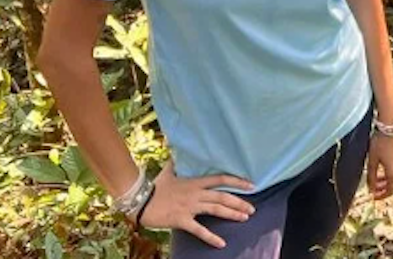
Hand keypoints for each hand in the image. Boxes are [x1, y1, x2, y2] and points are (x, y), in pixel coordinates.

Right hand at [139, 161, 254, 247]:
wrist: (140, 200)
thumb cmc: (155, 187)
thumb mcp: (168, 171)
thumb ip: (177, 162)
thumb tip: (177, 150)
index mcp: (195, 182)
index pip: (221, 180)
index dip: (237, 182)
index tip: (251, 185)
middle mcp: (196, 194)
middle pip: (223, 197)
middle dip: (239, 202)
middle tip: (252, 208)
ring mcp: (190, 207)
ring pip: (216, 210)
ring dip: (232, 214)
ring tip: (245, 218)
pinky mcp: (182, 220)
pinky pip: (199, 230)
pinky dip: (211, 237)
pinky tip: (221, 243)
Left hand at [366, 132, 392, 198]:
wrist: (392, 125)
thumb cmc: (381, 142)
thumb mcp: (372, 160)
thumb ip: (371, 176)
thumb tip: (370, 189)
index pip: (390, 191)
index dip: (381, 196)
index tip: (373, 196)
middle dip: (384, 188)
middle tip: (374, 187)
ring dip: (387, 179)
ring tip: (377, 177)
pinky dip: (391, 171)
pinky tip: (384, 165)